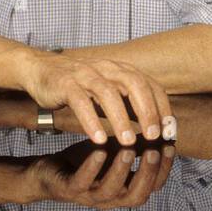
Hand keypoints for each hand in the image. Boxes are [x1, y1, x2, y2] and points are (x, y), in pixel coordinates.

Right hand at [16, 51, 172, 145]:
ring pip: (108, 93)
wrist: (41, 69)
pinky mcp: (65, 83)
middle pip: (135, 85)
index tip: (170, 131)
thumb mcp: (110, 92)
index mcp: (122, 70)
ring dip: (121, 119)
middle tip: (154, 136)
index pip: (151, 86)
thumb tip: (156, 128)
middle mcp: (107, 68)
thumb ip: (130, 105)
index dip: (163, 108)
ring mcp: (86, 74)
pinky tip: (98, 139)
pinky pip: (80, 101)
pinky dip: (90, 120)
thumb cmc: (80, 85)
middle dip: (147, 111)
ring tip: (128, 142)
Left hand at [25, 140, 175, 209]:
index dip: (164, 169)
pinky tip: (99, 151)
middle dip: (147, 174)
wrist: (48, 172)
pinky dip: (92, 168)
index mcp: (125, 191)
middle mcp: (111, 198)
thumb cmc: (87, 162)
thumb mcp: (116, 150)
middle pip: (137, 195)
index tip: (170, 145)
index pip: (153, 187)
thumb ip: (137, 145)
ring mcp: (89, 197)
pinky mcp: (69, 190)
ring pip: (111, 192)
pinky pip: (82, 183)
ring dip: (122, 171)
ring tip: (129, 150)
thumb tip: (164, 128)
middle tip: (154, 151)